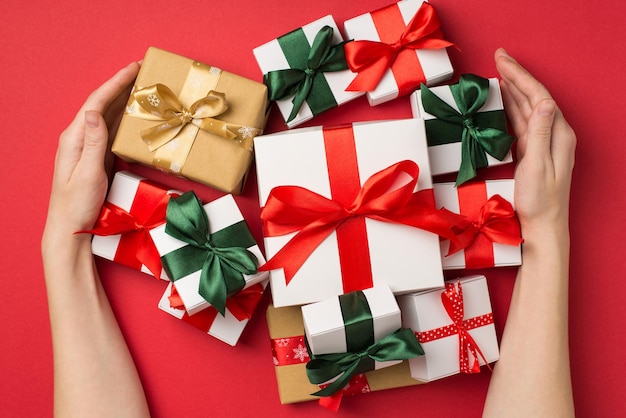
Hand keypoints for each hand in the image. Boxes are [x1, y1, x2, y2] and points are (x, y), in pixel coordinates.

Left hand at [43, 62, 139, 246]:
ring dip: (125, 100)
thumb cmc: (77, 204)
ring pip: (108, 116)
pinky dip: (124, 118)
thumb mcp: (87, 174)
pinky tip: (134, 114)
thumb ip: (92, 143)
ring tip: (143, 88)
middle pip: (102, 104)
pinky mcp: (97, 157)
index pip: (97, 103)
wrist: (70, 227)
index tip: (134, 69)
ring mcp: (88, 147)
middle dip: (122, 85)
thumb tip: (95, 112)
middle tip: (143, 72)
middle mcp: (80, 138)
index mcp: (75, 138)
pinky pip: (112, 131)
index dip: (116, 83)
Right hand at [495, 48, 575, 236]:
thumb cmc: (540, 201)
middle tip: (498, 56)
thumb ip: (540, 133)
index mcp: (558, 135)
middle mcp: (554, 134)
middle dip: (515, 75)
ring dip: (513, 87)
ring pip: (526, 107)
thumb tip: (542, 101)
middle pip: (534, 96)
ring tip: (498, 71)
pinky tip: (503, 98)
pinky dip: (511, 106)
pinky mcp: (532, 151)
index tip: (502, 61)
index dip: (520, 76)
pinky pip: (521, 121)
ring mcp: (543, 142)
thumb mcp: (539, 166)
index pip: (539, 96)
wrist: (541, 226)